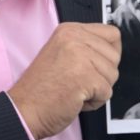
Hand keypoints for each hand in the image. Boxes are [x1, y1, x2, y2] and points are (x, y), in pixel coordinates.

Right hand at [8, 23, 120, 139]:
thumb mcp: (61, 52)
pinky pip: (107, 93)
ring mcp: (80, 56)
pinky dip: (94, 102)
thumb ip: (85, 47)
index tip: (94, 65)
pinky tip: (75, 99)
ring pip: (113, 75)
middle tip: (78, 81)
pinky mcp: (86, 77)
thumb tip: (112, 51)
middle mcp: (75, 38)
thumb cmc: (41, 88)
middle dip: (102, 74)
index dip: (108, 54)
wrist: (25, 109)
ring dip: (98, 89)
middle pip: (115, 56)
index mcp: (70, 30)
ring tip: (74, 90)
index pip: (112, 34)